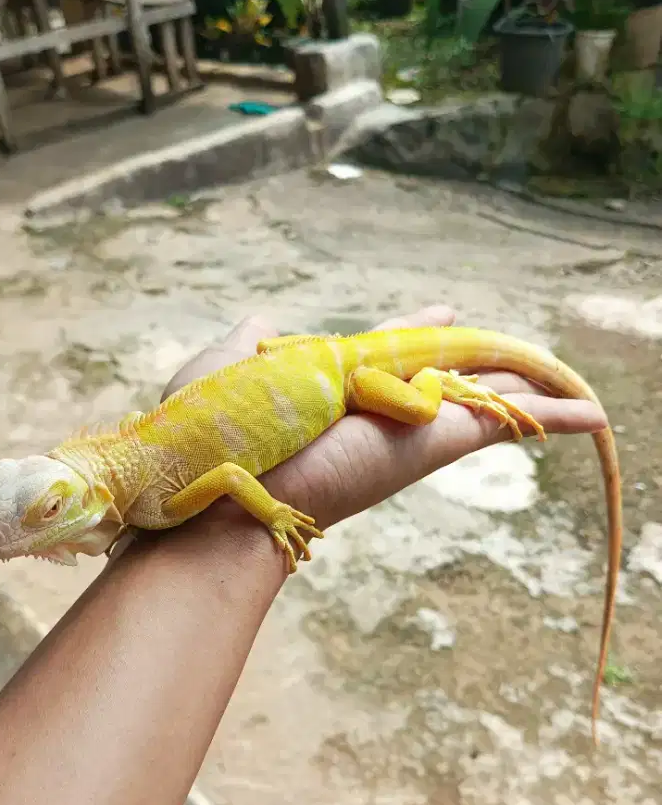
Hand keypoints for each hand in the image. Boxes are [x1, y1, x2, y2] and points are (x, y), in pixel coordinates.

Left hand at [161, 306, 606, 532]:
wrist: (223, 495)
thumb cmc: (212, 431)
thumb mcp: (225, 365)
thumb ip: (248, 341)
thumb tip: (263, 321)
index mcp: (337, 380)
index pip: (390, 346)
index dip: (418, 325)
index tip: (444, 309)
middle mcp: (382, 403)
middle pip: (447, 369)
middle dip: (483, 354)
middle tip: (520, 347)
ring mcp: (412, 423)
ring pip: (485, 391)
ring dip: (531, 380)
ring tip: (575, 381)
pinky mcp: (436, 439)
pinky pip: (504, 420)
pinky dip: (553, 415)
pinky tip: (593, 413)